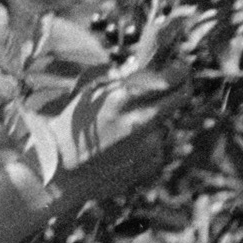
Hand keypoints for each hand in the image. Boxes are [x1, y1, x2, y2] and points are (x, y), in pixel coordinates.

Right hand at [4, 15, 182, 227]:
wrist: (60, 175)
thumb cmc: (70, 130)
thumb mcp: (90, 97)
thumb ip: (122, 83)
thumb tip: (149, 67)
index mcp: (121, 98)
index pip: (167, 78)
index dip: (179, 71)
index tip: (181, 68)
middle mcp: (139, 121)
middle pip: (180, 97)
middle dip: (182, 88)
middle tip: (177, 85)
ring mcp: (148, 145)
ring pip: (167, 124)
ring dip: (157, 122)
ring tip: (129, 129)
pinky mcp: (150, 165)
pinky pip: (159, 148)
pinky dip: (149, 145)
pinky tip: (125, 149)